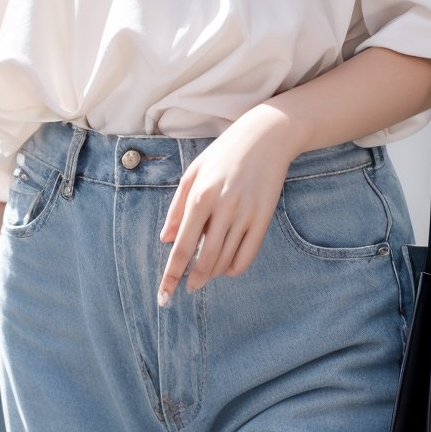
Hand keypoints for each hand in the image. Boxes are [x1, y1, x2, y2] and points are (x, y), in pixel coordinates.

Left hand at [157, 107, 300, 301]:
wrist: (266, 137)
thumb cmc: (223, 154)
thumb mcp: (193, 173)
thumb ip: (177, 208)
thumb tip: (166, 240)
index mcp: (200, 196)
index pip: (181, 247)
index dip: (171, 275)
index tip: (164, 294)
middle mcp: (223, 208)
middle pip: (205, 259)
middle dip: (194, 280)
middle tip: (188, 288)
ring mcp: (246, 214)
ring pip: (226, 260)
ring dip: (213, 273)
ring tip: (206, 273)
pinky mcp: (264, 217)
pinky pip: (249, 254)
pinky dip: (235, 268)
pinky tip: (227, 268)